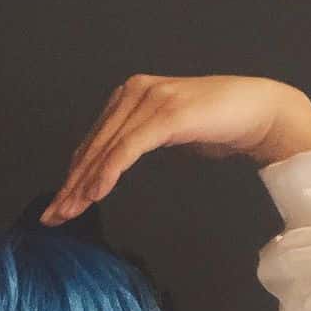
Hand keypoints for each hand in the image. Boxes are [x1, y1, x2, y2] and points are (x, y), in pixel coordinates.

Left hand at [39, 74, 310, 225]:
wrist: (258, 111)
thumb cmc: (215, 124)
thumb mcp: (165, 135)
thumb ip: (136, 143)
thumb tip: (106, 169)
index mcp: (129, 96)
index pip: (93, 143)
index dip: (72, 177)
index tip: (57, 207)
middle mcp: (133, 93)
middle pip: (93, 147)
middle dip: (71, 186)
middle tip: (52, 217)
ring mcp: (149, 100)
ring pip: (106, 149)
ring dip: (84, 184)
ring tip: (69, 212)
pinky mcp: (166, 114)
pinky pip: (128, 148)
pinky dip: (109, 172)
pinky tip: (95, 193)